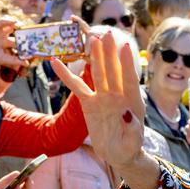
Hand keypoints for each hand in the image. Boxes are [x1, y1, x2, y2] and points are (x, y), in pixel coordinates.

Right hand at [51, 32, 146, 171]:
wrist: (119, 154)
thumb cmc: (129, 148)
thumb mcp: (133, 142)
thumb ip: (132, 129)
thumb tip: (126, 114)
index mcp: (133, 103)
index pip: (130, 80)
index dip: (127, 65)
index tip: (125, 48)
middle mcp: (118, 96)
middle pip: (113, 72)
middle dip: (110, 54)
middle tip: (107, 34)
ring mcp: (103, 97)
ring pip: (98, 74)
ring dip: (95, 58)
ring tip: (91, 39)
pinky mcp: (89, 103)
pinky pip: (77, 87)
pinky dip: (67, 75)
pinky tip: (56, 62)